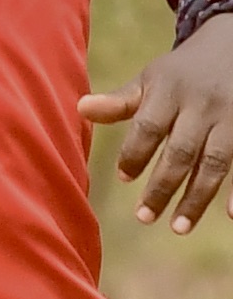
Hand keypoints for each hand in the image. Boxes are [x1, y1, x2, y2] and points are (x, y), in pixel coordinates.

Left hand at [80, 16, 232, 232]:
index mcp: (171, 92)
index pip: (149, 126)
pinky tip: (230, 215)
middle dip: (162, 186)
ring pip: (216, 162)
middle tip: (143, 217)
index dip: (135, 154)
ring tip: (178, 227)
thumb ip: (121, 101)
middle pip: (181, 151)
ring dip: (197, 197)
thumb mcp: (152, 79)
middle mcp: (203, 105)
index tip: (123, 177)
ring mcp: (231, 117)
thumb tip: (80, 108)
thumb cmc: (183, 71)